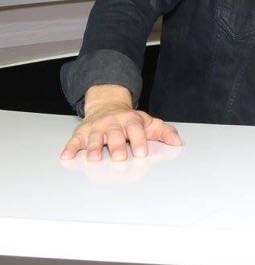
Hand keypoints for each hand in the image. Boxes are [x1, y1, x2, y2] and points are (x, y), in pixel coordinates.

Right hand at [60, 85, 180, 160]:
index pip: (136, 129)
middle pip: (115, 134)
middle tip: (120, 158)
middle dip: (117, 146)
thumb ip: (164, 132)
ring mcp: (97, 127)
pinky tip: (67, 156)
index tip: (142, 153)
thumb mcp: (148, 122)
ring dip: (94, 148)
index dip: (139, 141)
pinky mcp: (82, 132)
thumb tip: (178, 142)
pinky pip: (75, 140)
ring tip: (95, 158)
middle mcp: (113, 122)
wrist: (107, 105)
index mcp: (131, 120)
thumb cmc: (129, 120)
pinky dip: (71, 147)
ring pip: (95, 137)